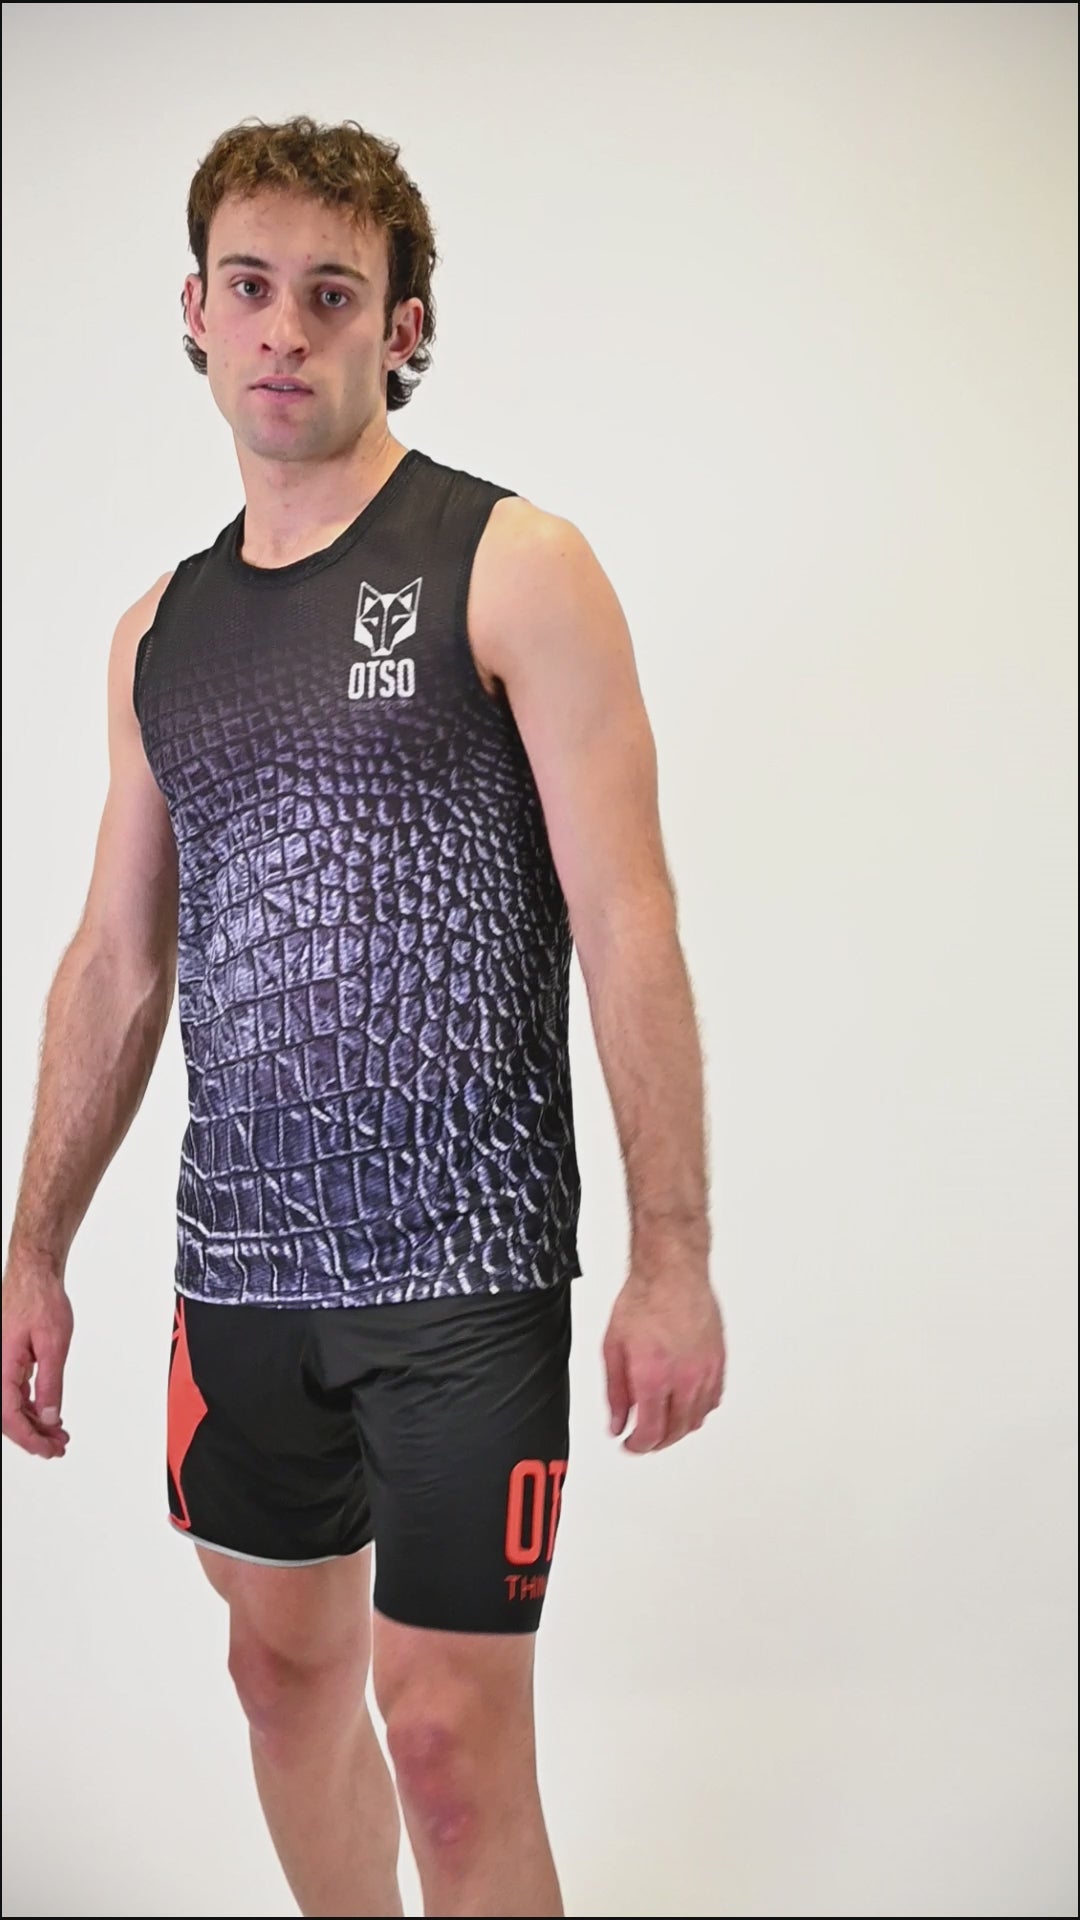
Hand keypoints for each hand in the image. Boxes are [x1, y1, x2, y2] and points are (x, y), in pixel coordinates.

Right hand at [2, 1255, 72, 1458]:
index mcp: (1, 1368)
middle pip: (8, 1416)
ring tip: (59, 1435)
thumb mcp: (53, 1345)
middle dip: (33, 1436)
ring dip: (35, 1423)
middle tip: (59, 1447)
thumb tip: (50, 1417)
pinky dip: (33, 1406)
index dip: (30, 1438)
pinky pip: (15, 1392)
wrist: (34, 1275)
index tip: (49, 1450)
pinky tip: (49, 1415)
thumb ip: (50, 1384)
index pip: (9, 1416)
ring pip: (12, 1406)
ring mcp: (0, 1366)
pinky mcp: (8, 1361)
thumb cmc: (41, 1301)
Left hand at [603, 1265, 725, 1452]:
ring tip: (663, 1423)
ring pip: (697, 1419)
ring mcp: (705, 1371)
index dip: (638, 1446)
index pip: (651, 1432)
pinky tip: (687, 1405)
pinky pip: (713, 1399)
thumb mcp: (613, 1348)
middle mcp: (684, 1379)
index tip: (631, 1444)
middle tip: (644, 1439)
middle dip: (657, 1441)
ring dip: (678, 1428)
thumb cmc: (643, 1301)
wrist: (672, 1273)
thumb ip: (615, 1392)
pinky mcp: (719, 1362)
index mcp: (653, 1377)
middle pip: (676, 1431)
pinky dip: (699, 1410)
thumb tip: (618, 1422)